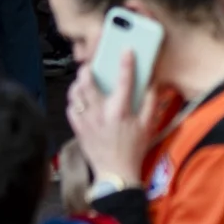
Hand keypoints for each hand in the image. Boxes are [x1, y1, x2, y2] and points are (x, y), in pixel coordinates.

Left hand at [68, 54, 159, 189]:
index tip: (126, 50)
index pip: (123, 79)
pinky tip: (80, 100)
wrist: (115, 174)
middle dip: (88, 69)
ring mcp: (86, 121)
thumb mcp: (147, 126)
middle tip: (92, 66)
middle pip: (87, 82)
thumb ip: (150, 102)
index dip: (125, 61)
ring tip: (84, 81)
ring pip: (74, 94)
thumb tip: (152, 84)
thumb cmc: (133, 150)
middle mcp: (100, 113)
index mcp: (119, 111)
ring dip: (78, 84)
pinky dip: (74, 101)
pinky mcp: (78, 129)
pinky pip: (70, 109)